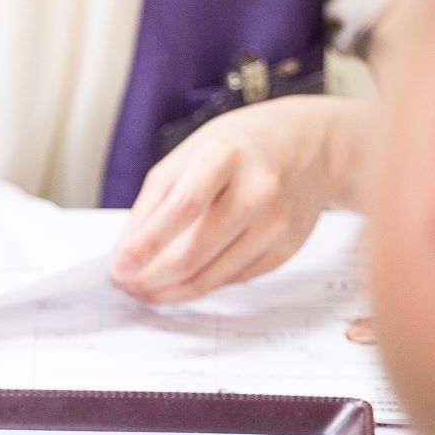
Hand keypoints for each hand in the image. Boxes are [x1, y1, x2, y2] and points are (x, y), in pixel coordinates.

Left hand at [111, 96, 352, 303]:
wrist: (314, 144)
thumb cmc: (242, 146)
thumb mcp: (191, 153)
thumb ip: (156, 201)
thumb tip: (128, 253)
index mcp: (226, 156)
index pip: (182, 209)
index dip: (146, 244)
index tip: (119, 267)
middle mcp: (257, 190)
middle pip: (194, 252)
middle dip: (152, 278)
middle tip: (128, 285)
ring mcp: (276, 223)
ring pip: (212, 277)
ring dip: (171, 291)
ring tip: (147, 289)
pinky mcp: (287, 248)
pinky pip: (233, 279)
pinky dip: (201, 285)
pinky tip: (182, 281)